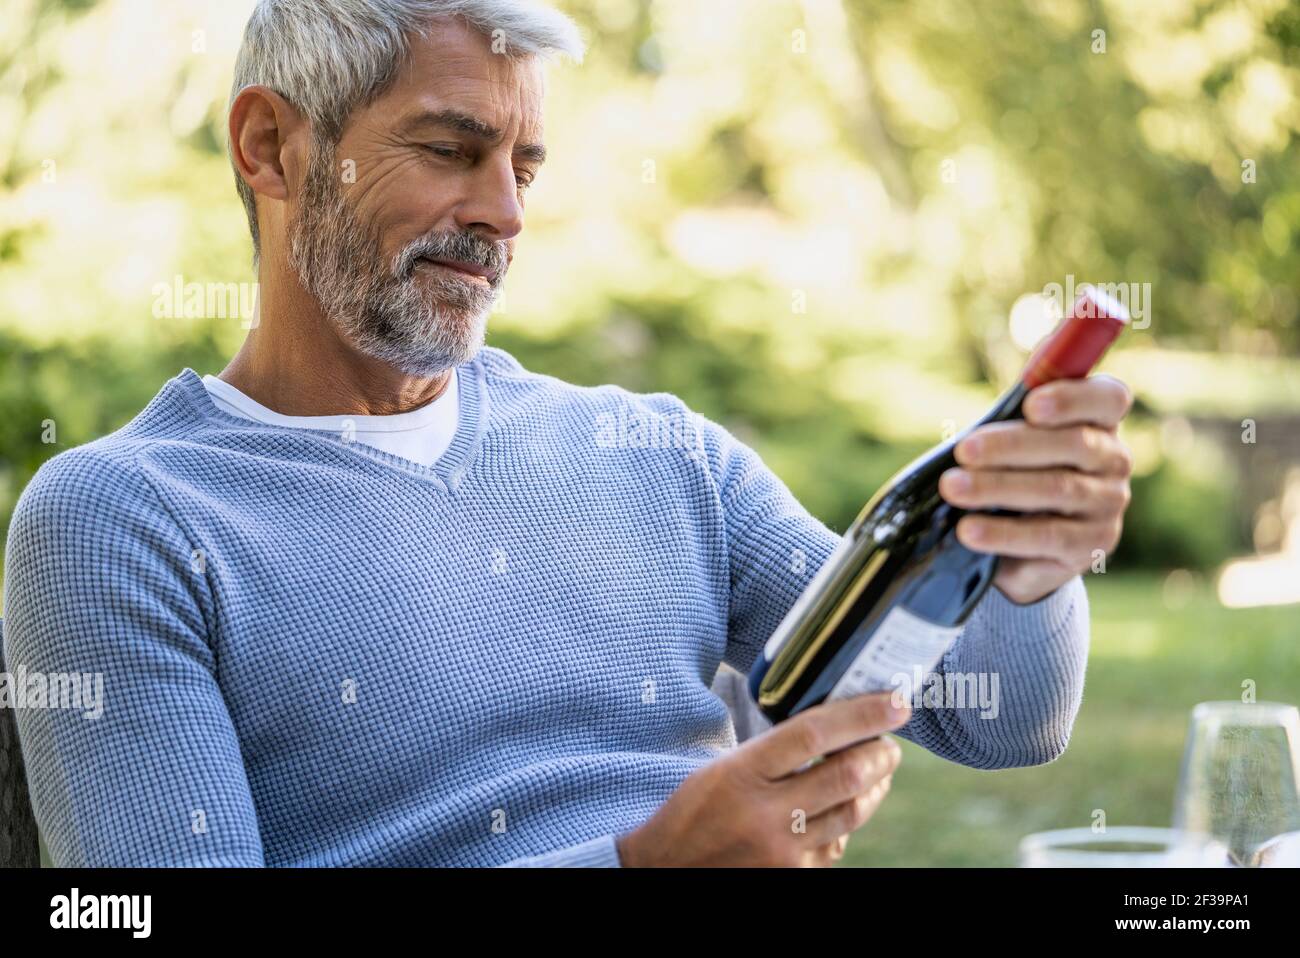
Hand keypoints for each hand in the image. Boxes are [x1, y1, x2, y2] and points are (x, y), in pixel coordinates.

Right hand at [615, 692, 908, 866]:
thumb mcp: (722, 768)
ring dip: (876, 786)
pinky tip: (845, 807)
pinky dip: (848, 821)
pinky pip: (836, 845)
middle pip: (847, 775)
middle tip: (892, 741)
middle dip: (882, 752)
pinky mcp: (792, 879)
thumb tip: (833, 727)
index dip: (862, 714)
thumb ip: (773, 751)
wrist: (665, 871)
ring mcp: (782, 852)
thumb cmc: (693, 812)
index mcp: (742, 772)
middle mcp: (766, 814)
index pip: (814, 734)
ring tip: (880, 769)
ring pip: (852, 812)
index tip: (895, 701)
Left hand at [938, 374, 1133, 604]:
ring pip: (1059, 489)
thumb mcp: (1008, 438)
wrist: (1016, 537)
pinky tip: (968, 530)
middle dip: (1012, 446)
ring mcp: (1109, 504)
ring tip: (953, 488)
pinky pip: (1049, 537)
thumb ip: (1007, 419)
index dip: (1072, 399)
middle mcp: (1114, 460)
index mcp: (1099, 419)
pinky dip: (1004, 533)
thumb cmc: (1010, 468)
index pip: (1108, 398)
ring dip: (998, 487)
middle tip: (963, 451)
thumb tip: (973, 427)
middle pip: (1075, 444)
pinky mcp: (1093, 546)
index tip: (1030, 405)